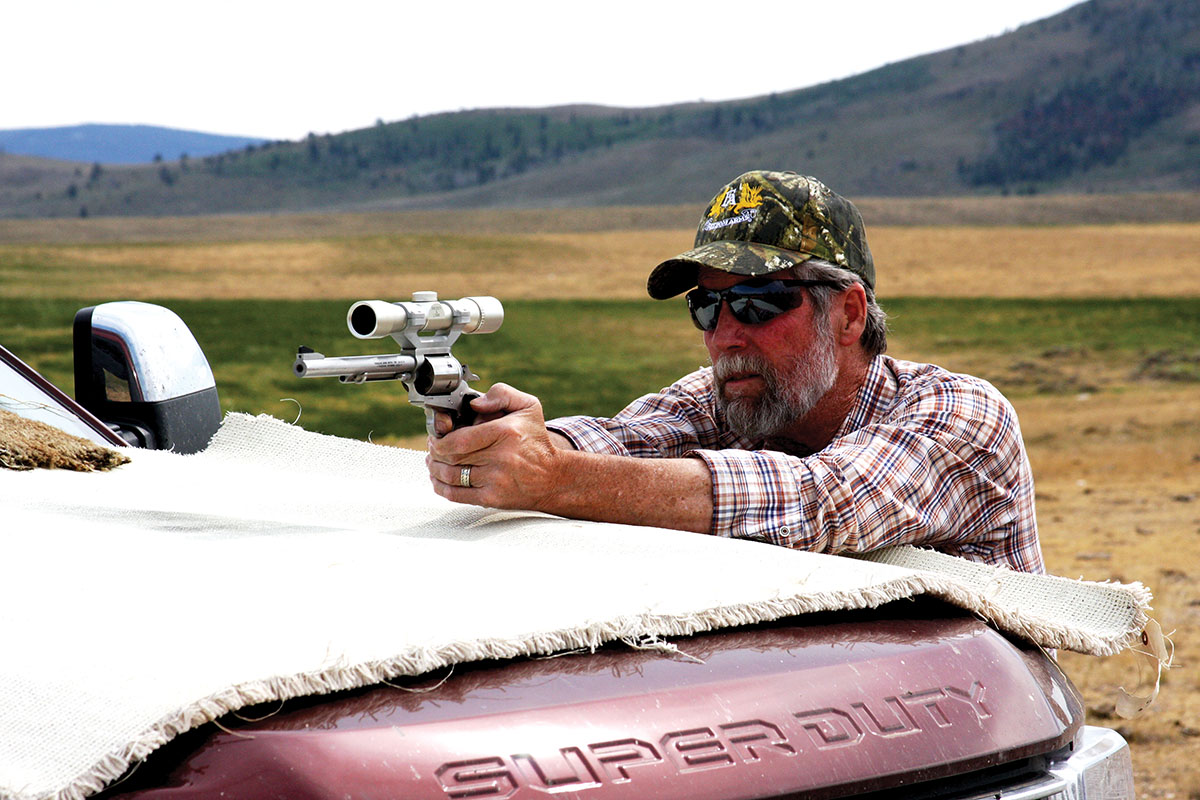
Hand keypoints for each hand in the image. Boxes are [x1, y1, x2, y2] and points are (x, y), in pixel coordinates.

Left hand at [426, 383, 561, 509]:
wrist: (554, 477)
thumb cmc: (537, 440)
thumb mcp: (528, 406)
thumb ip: (501, 394)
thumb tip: (475, 404)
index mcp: (505, 432)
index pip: (460, 439)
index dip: (440, 440)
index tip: (437, 438)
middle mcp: (500, 457)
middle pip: (451, 457)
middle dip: (435, 452)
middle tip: (433, 448)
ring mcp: (495, 480)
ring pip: (450, 476)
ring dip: (435, 469)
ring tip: (433, 462)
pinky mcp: (492, 498)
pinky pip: (456, 495)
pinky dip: (441, 488)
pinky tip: (438, 480)